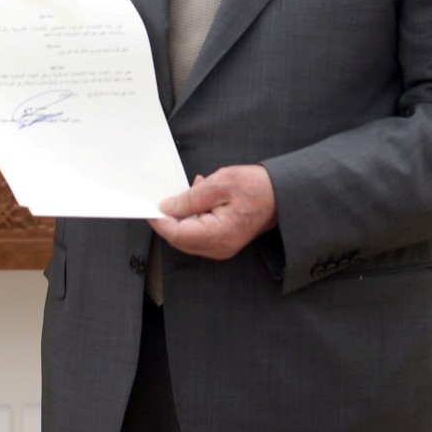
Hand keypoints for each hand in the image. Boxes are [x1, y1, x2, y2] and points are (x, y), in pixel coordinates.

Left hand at [150, 165, 277, 260]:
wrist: (281, 195)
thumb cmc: (257, 188)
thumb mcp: (220, 183)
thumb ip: (190, 198)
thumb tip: (166, 208)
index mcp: (218, 235)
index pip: (176, 234)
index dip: (159, 220)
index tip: (150, 206)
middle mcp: (218, 247)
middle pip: (178, 238)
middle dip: (169, 218)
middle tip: (168, 195)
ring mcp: (221, 248)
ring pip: (186, 236)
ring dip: (182, 216)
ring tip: (194, 192)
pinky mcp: (222, 242)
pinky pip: (197, 233)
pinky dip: (192, 217)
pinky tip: (200, 199)